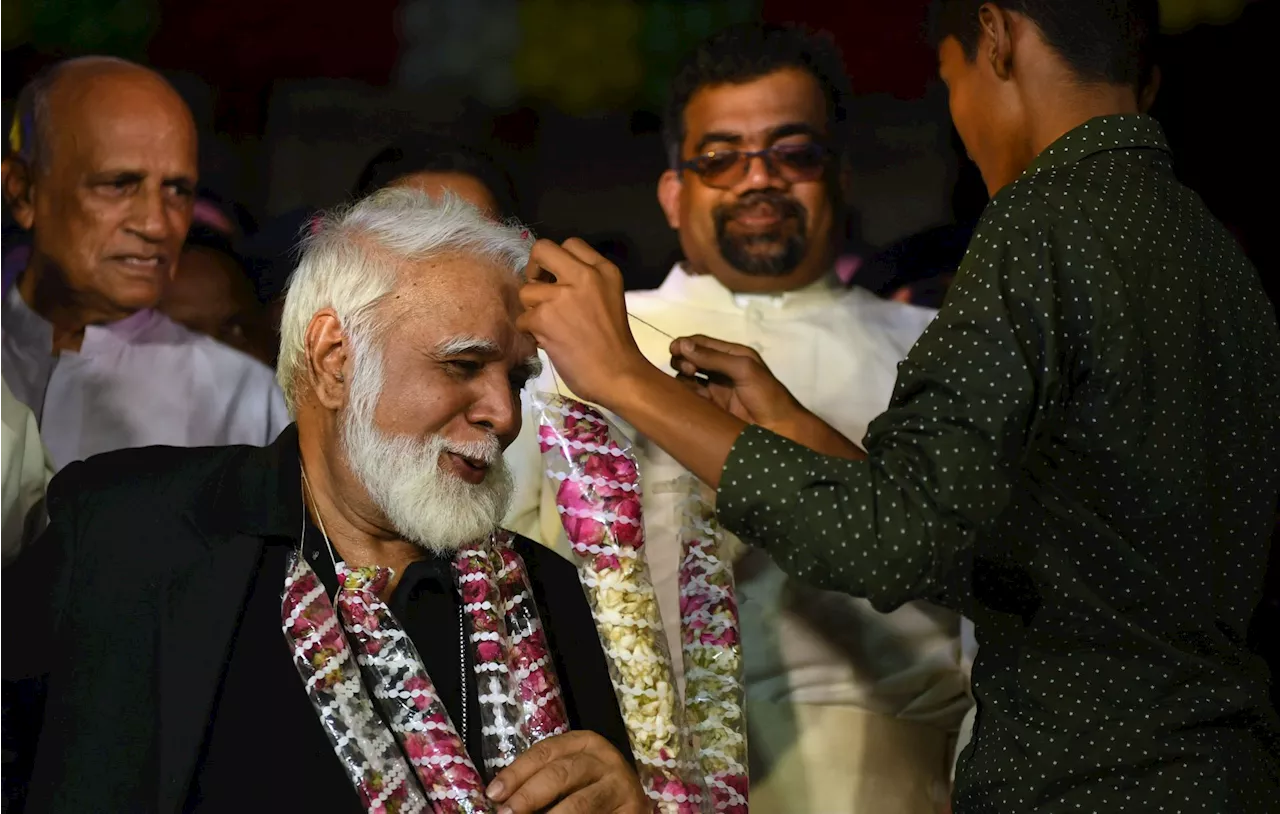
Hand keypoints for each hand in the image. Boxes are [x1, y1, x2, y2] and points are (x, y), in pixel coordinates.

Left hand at [485, 731, 647, 813]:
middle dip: (529, 796)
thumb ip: (539, 781)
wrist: (628, 806)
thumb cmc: (590, 788)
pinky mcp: (633, 810)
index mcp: (584, 743)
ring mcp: (621, 786)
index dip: (516, 772)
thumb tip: (501, 800)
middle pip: (561, 774)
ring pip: (580, 803)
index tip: (494, 794)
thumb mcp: (568, 776)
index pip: (545, 752)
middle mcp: (605, 759)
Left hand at [516, 239, 652, 408]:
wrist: (619, 375)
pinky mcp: (545, 317)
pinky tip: (549, 342)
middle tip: (538, 290)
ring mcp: (563, 295)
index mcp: (604, 270)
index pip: (571, 244)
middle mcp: (585, 275)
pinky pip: (523, 318)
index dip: (556, 261)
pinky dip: (531, 333)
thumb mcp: (609, 298)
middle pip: (542, 249)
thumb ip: (585, 283)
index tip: (556, 279)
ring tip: (549, 327)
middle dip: (534, 269)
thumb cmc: (614, 344)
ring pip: (526, 290)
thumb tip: (549, 279)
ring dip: (532, 310)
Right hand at [669, 334, 804, 426]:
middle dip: (683, 361)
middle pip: (691, 359)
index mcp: (732, 355)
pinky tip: (686, 396)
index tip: (673, 350)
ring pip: (688, 378)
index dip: (685, 344)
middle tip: (688, 370)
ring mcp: (715, 390)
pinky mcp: (711, 408)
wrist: (779, 430)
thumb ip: (713, 357)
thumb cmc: (766, 394)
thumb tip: (682, 345)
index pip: (702, 343)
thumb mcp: (743, 369)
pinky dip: (685, 394)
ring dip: (683, 378)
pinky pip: (692, 397)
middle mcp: (722, 370)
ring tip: (689, 383)